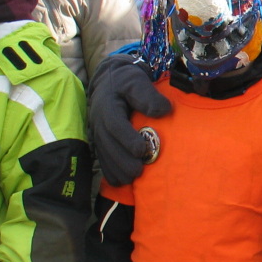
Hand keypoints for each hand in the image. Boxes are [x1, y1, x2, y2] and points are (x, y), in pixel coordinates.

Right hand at [89, 53, 171, 184]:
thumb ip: (148, 95)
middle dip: (122, 160)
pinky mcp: (99, 139)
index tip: (141, 150)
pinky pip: (101, 157)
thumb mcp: (138, 81)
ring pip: (103, 154)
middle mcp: (98, 121)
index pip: (115, 124)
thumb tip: (164, 110)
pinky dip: (110, 170)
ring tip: (131, 178)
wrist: (111, 80)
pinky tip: (121, 181)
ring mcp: (96, 132)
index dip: (126, 139)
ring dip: (116, 168)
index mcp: (107, 106)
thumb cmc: (127, 81)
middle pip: (107, 144)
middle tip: (138, 171)